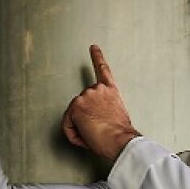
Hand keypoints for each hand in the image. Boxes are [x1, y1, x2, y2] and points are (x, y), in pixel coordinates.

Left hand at [62, 45, 139, 161]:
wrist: (121, 141)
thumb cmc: (121, 134)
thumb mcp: (117, 114)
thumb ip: (105, 107)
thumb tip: (95, 116)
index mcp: (110, 91)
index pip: (103, 70)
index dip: (97, 57)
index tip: (93, 47)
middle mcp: (97, 89)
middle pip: (81, 104)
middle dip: (85, 118)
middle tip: (98, 130)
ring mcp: (85, 96)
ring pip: (73, 116)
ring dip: (80, 127)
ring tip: (95, 134)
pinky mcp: (76, 107)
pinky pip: (68, 124)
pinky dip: (74, 134)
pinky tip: (86, 136)